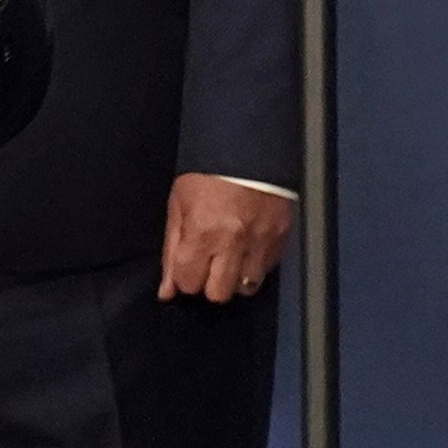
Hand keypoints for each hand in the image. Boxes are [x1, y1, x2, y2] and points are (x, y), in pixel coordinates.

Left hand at [159, 173, 292, 303]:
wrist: (248, 152)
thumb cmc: (207, 175)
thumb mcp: (178, 206)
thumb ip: (171, 250)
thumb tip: (166, 290)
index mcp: (202, 232)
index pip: (189, 283)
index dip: (183, 278)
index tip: (185, 267)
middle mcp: (233, 244)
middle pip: (218, 295)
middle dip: (208, 283)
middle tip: (206, 263)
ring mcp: (260, 245)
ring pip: (245, 289)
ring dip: (233, 278)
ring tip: (228, 255)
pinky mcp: (281, 243)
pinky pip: (266, 273)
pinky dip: (254, 267)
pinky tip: (246, 248)